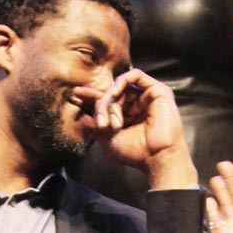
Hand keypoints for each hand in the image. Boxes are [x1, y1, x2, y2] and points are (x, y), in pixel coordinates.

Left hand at [88, 69, 196, 187]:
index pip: (107, 101)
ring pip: (121, 87)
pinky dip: (122, 81)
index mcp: (128, 117)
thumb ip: (96, 127)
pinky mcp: (157, 91)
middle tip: (101, 124)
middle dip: (101, 106)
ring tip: (112, 121)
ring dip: (111, 101)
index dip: (91, 97)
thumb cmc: (137, 153)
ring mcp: (147, 98)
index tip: (74, 95)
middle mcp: (137, 106)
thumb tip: (81, 116)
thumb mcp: (109, 141)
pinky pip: (135, 75)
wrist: (157, 157)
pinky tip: (115, 93)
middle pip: (111, 94)